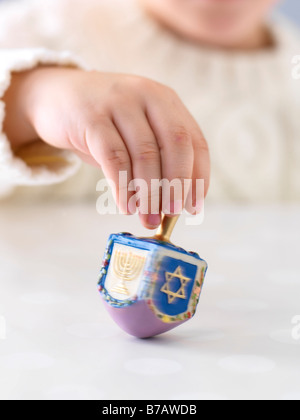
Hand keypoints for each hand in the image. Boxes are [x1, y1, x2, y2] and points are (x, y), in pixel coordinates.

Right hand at [3, 67, 209, 227]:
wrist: (54, 96)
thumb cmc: (102, 123)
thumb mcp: (135, 131)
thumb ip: (156, 157)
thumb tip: (171, 203)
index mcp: (165, 100)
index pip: (194, 140)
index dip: (198, 176)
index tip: (193, 207)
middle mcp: (147, 95)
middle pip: (175, 145)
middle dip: (177, 184)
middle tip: (173, 214)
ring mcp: (119, 102)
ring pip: (145, 153)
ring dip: (150, 193)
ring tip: (148, 219)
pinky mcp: (91, 116)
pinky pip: (114, 158)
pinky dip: (123, 187)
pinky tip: (125, 206)